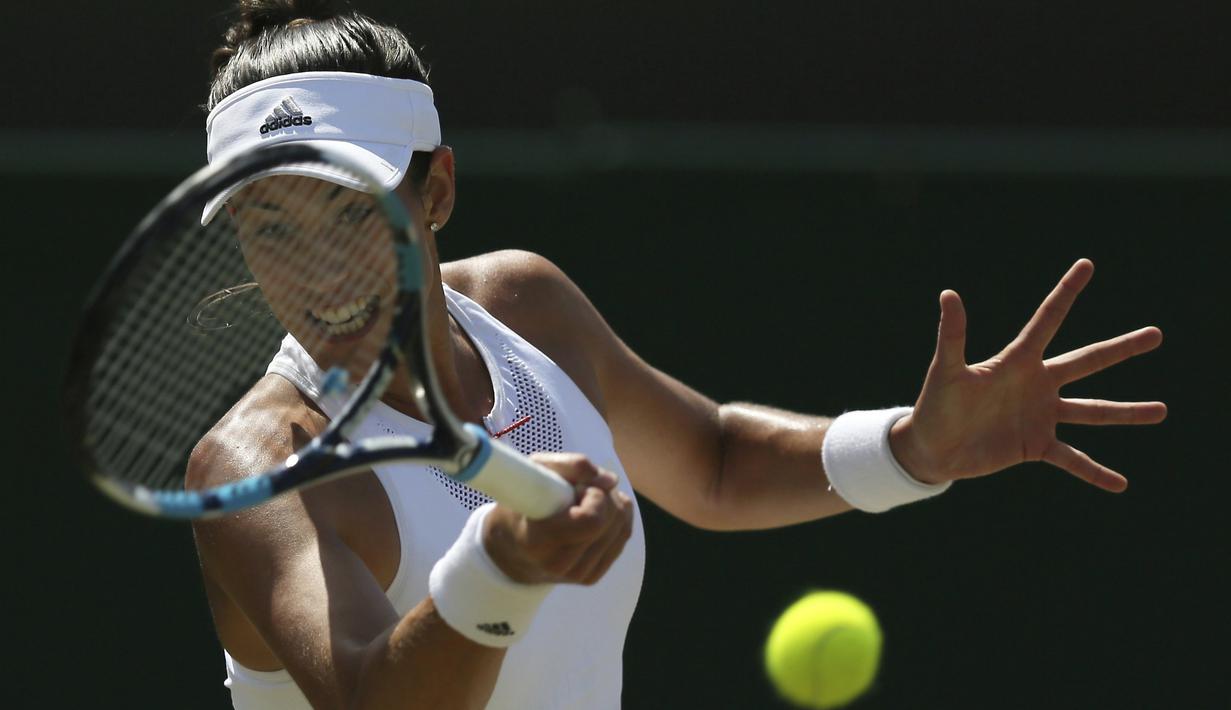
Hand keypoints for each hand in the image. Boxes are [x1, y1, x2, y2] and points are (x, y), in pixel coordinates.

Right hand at [483, 453, 633, 584]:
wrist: (511, 549)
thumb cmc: (522, 503)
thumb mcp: (535, 472)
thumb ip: (571, 466)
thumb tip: (611, 481)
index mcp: (539, 541)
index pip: (592, 520)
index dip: (594, 496)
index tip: (577, 489)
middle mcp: (559, 564)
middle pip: (612, 521)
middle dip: (604, 496)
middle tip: (580, 493)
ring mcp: (577, 575)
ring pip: (622, 529)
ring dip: (613, 506)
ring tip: (585, 502)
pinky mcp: (591, 577)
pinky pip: (623, 538)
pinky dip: (618, 519)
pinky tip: (597, 513)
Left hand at [891, 258, 1165, 491]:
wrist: (932, 447)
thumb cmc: (936, 404)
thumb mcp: (946, 370)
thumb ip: (952, 335)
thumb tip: (948, 293)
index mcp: (1018, 360)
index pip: (1047, 319)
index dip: (1066, 292)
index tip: (1086, 264)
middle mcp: (1037, 384)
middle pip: (1087, 361)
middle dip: (1121, 349)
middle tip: (1156, 334)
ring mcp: (1041, 415)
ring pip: (1092, 412)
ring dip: (1126, 412)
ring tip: (1162, 410)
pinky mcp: (1036, 446)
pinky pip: (1072, 459)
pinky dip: (1094, 471)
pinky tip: (1119, 484)